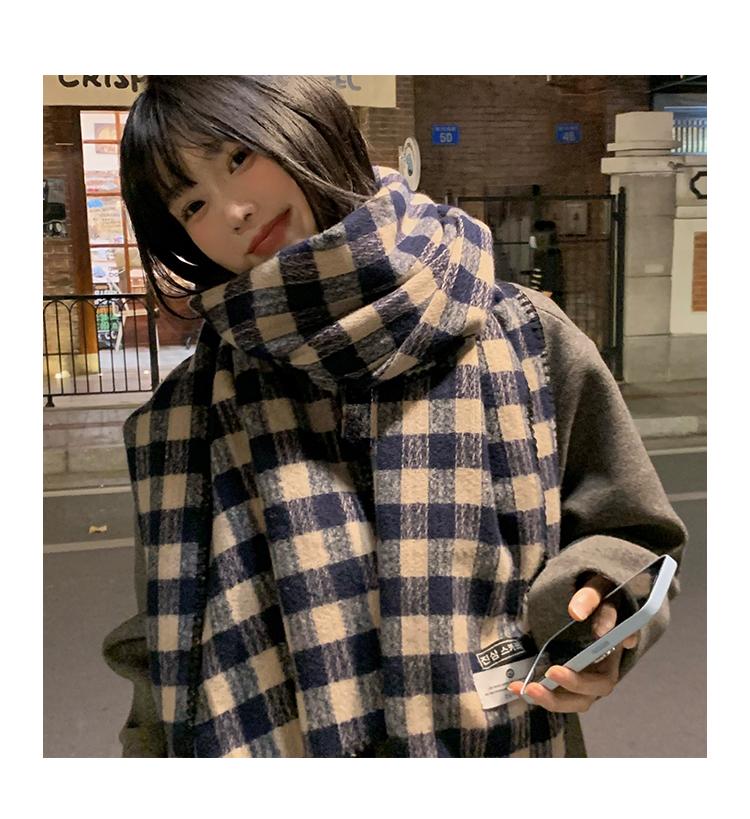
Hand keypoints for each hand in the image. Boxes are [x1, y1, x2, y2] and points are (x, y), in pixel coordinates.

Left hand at [507, 574, 639, 712]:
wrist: (580, 610)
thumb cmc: (594, 598)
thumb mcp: (595, 588)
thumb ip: (589, 597)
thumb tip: (576, 612)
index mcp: (616, 642)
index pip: (619, 645)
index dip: (609, 645)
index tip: (598, 632)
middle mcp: (606, 667)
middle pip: (599, 686)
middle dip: (575, 684)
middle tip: (552, 673)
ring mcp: (588, 680)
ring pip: (577, 700)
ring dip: (553, 699)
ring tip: (528, 690)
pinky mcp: (568, 686)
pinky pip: (557, 697)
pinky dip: (538, 696)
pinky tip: (514, 688)